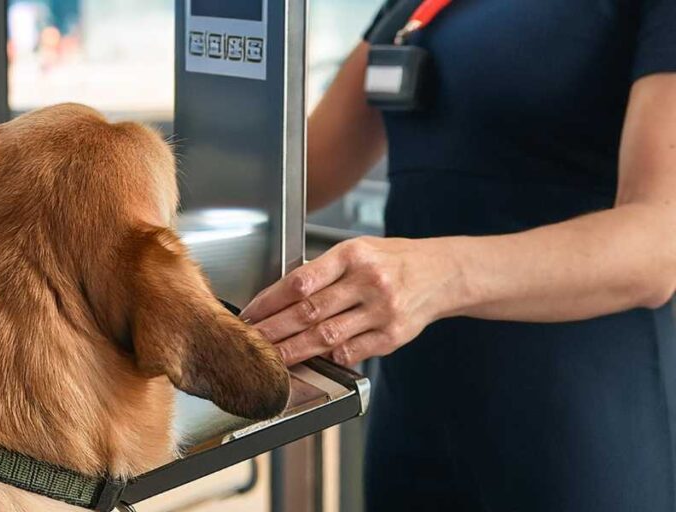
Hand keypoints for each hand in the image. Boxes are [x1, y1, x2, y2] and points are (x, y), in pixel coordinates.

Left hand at [240, 236, 464, 366]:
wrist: (442, 273)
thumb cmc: (392, 260)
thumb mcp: (358, 250)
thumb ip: (322, 271)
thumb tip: (278, 298)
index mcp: (353, 254)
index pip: (300, 281)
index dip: (269, 301)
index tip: (249, 314)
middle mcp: (368, 281)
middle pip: (308, 312)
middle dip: (273, 330)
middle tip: (250, 342)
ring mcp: (382, 310)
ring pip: (326, 336)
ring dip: (292, 350)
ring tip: (270, 357)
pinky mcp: (393, 336)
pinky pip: (352, 352)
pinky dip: (327, 358)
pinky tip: (309, 361)